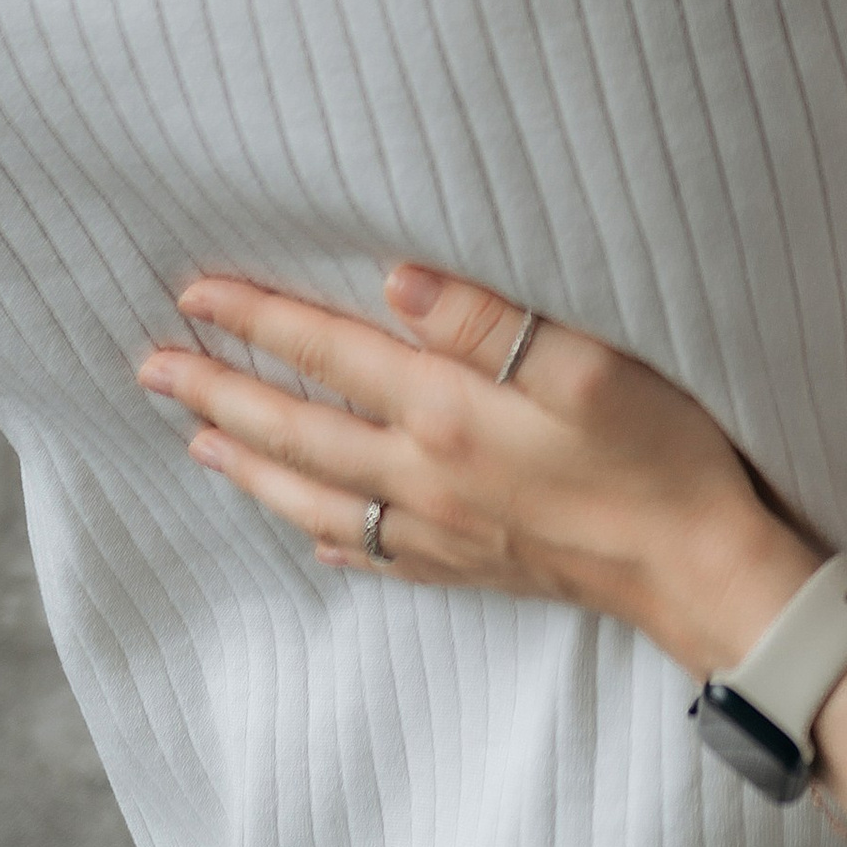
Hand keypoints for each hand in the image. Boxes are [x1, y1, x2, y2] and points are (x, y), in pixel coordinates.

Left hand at [139, 264, 813, 681]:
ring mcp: (441, 529)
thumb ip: (487, 319)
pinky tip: (308, 535)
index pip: (329, 353)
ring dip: (248, 464)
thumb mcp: (588, 364)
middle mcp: (426, 475)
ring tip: (196, 444)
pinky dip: (323, 536)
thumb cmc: (657, 450)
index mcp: (448, 413)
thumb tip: (393, 282)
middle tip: (151, 369)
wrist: (695, 565)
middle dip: (218, 394)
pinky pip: (371, 551)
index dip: (260, 320)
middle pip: (298, 429)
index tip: (195, 293)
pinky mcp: (469, 565)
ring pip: (314, 495)